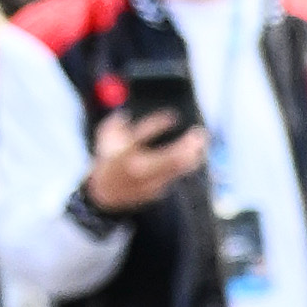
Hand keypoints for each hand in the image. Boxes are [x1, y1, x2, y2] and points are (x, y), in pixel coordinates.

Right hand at [84, 107, 204, 212]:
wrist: (105, 193)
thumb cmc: (109, 158)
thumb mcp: (106, 137)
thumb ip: (116, 123)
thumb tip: (127, 112)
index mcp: (124, 152)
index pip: (143, 135)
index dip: (159, 123)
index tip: (174, 116)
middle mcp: (138, 169)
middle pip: (171, 157)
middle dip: (188, 144)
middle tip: (200, 133)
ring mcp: (149, 181)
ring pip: (178, 169)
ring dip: (194, 155)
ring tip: (202, 143)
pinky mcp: (157, 190)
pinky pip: (176, 175)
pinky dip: (187, 164)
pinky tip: (195, 156)